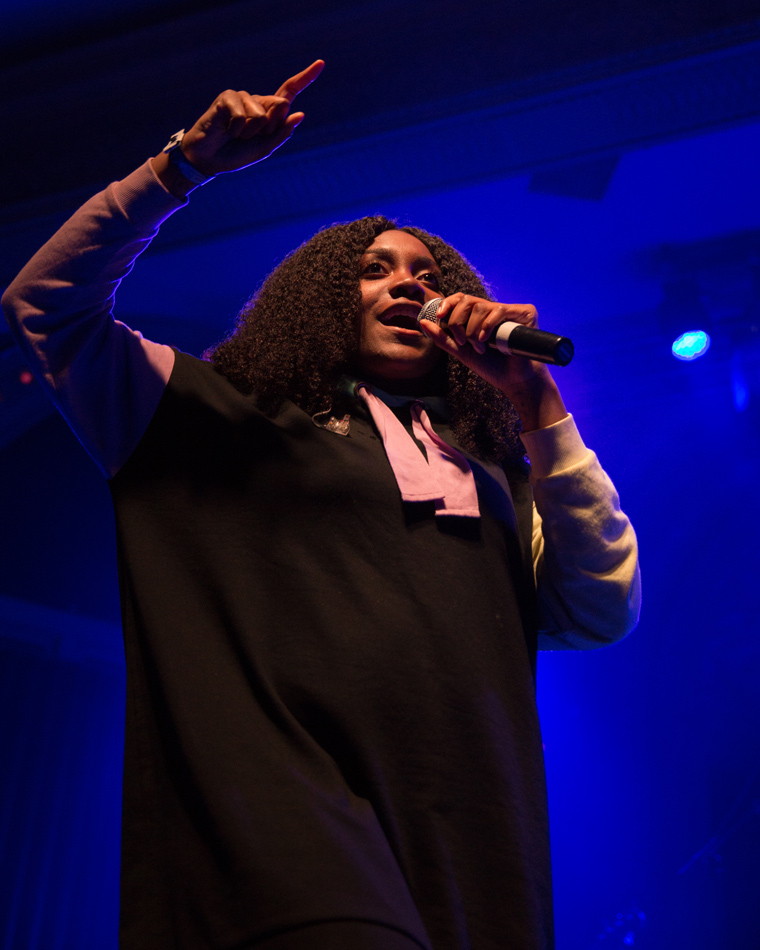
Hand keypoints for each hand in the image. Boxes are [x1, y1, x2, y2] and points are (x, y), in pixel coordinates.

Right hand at [152, 60, 323, 194]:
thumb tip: (299, 114)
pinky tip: (227, 131)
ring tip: (236, 135)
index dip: (306, 77)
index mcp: (270, 112)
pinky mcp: (228, 98)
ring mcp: (243, 97)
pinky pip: (242, 116)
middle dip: (268, 129)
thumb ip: (282, 132)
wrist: (210, 160)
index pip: (289, 92)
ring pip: (261, 115)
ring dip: (250, 132)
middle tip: (249, 137)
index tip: (321, 63)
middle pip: (280, 107)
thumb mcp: (265, 148)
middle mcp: (258, 100)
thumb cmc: (237, 153)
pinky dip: (236, 130)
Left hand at [420, 294, 567, 430]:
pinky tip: (486, 339)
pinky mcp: (524, 313)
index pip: (461, 299)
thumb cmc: (490, 366)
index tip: (440, 316)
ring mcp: (509, 311)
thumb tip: (423, 323)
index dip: (448, 303)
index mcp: (479, 316)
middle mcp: (493, 310)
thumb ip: (443, 338)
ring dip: (473, 330)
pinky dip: (488, 325)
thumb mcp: (461, 351)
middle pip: (467, 300)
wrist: (513, 380)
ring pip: (481, 306)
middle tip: (462, 341)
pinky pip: (499, 310)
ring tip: (480, 347)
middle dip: (458, 321)